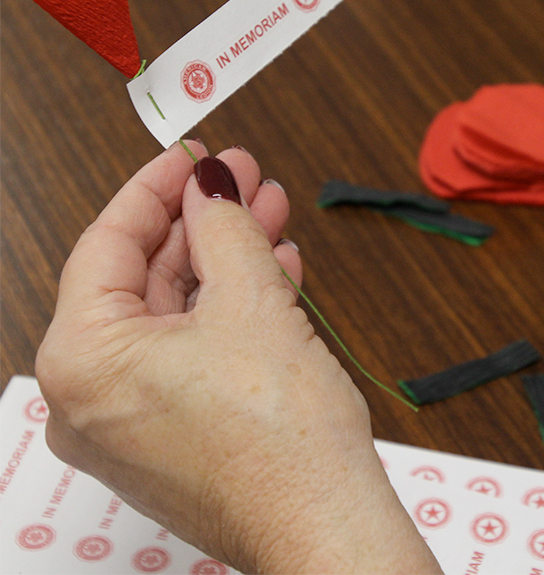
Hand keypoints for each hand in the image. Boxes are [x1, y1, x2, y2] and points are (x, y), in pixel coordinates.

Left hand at [36, 143, 440, 573]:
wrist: (326, 525)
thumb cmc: (279, 433)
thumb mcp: (250, 300)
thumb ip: (222, 226)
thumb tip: (212, 181)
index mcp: (83, 360)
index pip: (109, 242)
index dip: (158, 186)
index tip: (194, 154)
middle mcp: (91, 395)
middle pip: (147, 276)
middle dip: (204, 220)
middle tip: (242, 176)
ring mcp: (133, 418)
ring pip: (178, 311)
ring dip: (227, 259)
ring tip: (270, 214)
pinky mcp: (175, 431)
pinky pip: (193, 348)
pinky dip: (232, 306)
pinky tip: (275, 270)